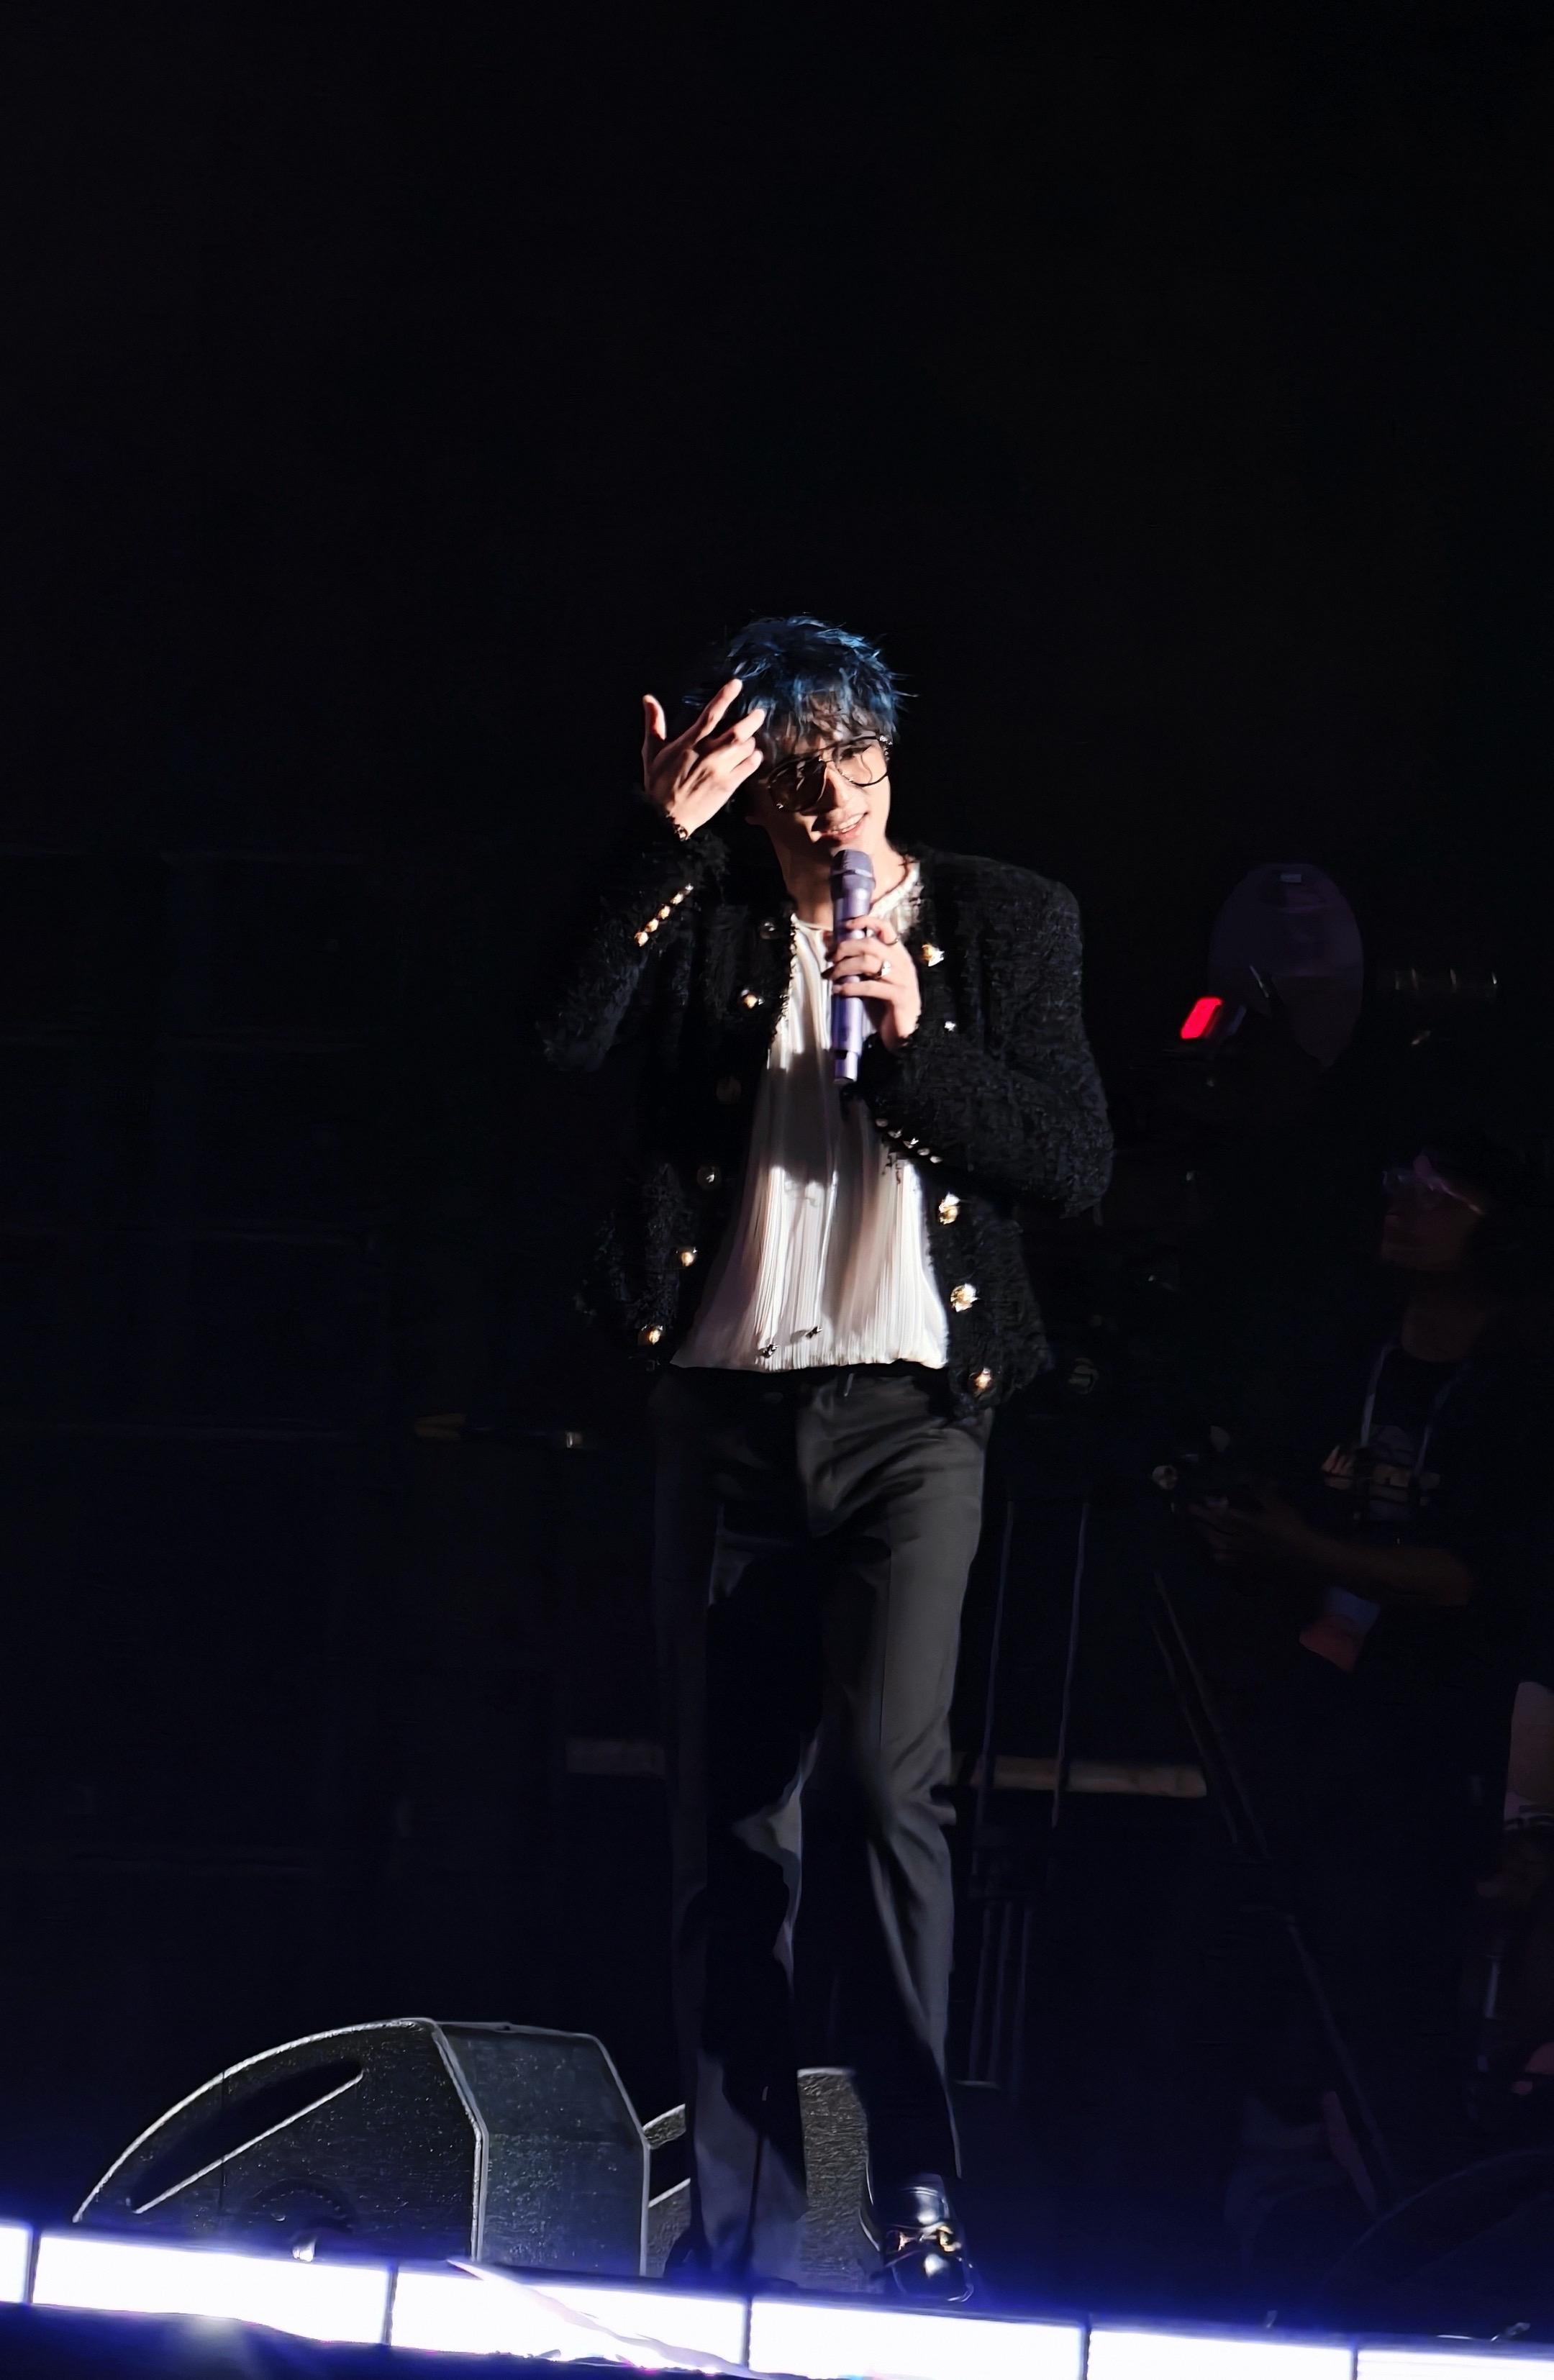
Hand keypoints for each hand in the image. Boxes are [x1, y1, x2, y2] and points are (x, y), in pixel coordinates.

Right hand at [641, 678, 765, 839]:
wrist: (666, 818)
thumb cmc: (657, 784)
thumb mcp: (652, 752)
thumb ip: (654, 724)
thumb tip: (648, 698)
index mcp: (688, 743)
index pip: (710, 715)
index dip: (724, 697)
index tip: (736, 684)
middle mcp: (707, 754)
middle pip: (736, 731)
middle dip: (751, 720)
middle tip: (759, 713)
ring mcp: (719, 771)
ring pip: (745, 748)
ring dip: (751, 741)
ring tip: (753, 738)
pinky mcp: (728, 786)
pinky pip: (748, 767)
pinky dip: (755, 759)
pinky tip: (754, 756)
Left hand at [824, 911, 922, 1050]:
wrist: (906, 1035)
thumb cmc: (885, 1005)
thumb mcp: (867, 979)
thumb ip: (853, 961)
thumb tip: (827, 940)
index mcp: (898, 955)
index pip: (886, 927)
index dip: (866, 921)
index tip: (845, 925)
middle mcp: (902, 963)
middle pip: (870, 944)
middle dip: (845, 948)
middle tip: (829, 958)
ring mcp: (903, 980)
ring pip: (868, 963)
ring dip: (843, 968)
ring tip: (830, 976)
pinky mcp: (899, 997)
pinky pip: (870, 987)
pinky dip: (850, 988)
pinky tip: (838, 991)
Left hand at [1187, 1488, 1323, 1578]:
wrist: (1304, 1556)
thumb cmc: (1292, 1527)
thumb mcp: (1278, 1505)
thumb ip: (1260, 1489)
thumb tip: (1244, 1474)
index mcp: (1248, 1523)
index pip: (1223, 1515)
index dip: (1209, 1508)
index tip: (1199, 1501)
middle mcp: (1242, 1539)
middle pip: (1217, 1530)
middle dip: (1202, 1521)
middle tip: (1190, 1514)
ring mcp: (1245, 1554)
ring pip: (1220, 1546)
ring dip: (1207, 1537)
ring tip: (1199, 1530)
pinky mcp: (1250, 1566)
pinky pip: (1230, 1562)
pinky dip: (1220, 1556)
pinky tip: (1215, 1554)